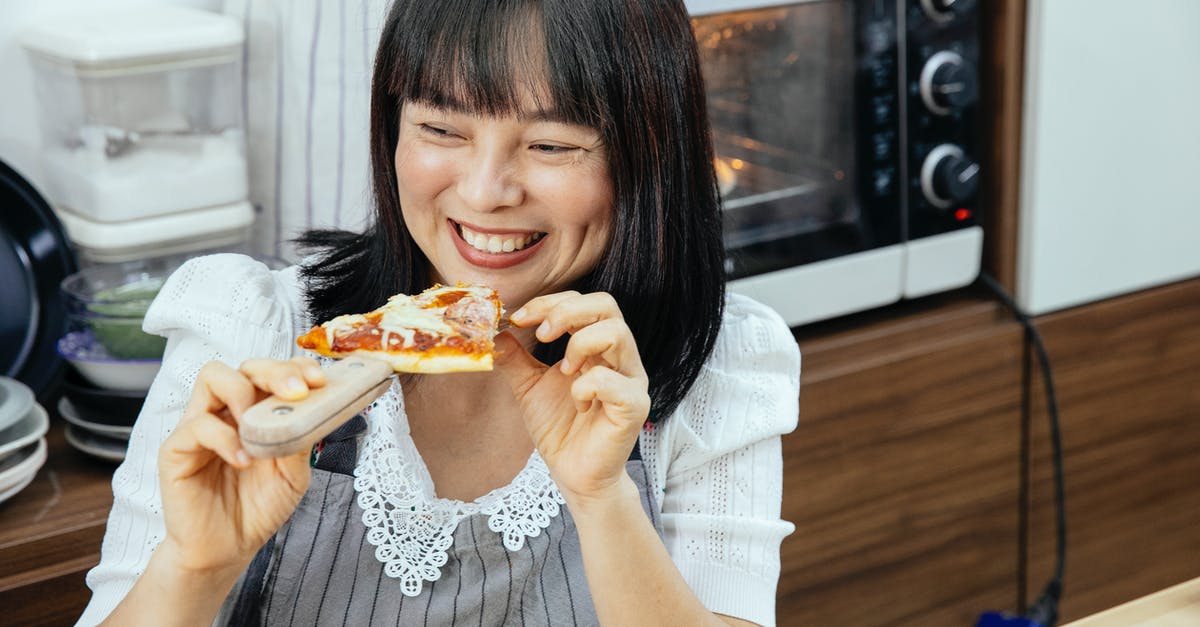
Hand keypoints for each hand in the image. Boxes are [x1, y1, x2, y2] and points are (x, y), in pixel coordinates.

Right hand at [156, 357, 324, 573]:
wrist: (227, 549)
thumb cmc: (258, 508)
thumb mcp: (293, 474)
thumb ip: (300, 440)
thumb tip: (312, 410)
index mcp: (255, 412)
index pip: (271, 372)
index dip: (295, 367)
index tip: (319, 381)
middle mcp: (226, 412)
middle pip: (243, 366)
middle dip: (274, 371)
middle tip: (297, 392)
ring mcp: (199, 427)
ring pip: (212, 378)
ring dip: (244, 394)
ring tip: (261, 426)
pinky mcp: (176, 449)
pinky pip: (197, 426)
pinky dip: (225, 439)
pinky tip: (244, 461)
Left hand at [495, 291, 650, 505]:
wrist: (574, 474)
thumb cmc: (560, 429)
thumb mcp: (528, 386)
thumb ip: (515, 357)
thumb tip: (494, 330)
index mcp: (598, 346)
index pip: (583, 302)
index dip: (549, 303)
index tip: (518, 319)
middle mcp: (620, 357)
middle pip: (606, 305)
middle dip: (565, 312)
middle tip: (540, 334)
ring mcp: (631, 380)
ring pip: (616, 333)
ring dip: (579, 345)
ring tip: (563, 372)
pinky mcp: (634, 406)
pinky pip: (611, 380)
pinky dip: (585, 387)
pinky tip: (578, 405)